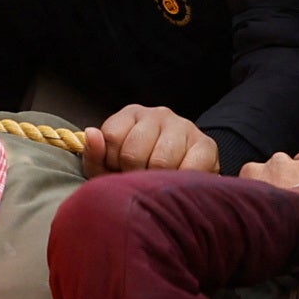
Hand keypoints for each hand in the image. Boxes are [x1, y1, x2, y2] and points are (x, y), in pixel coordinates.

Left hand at [86, 104, 222, 174]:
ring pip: (160, 161)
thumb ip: (95, 156)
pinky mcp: (206, 144)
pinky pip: (187, 169)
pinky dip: (178, 183)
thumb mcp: (110, 168)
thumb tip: (92, 133)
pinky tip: (176, 184)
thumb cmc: (140, 172)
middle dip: (133, 175)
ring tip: (158, 183)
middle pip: (133, 152)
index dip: (111, 163)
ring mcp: (184, 126)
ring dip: (156, 181)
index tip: (119, 171)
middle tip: (140, 181)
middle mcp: (159, 114)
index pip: (111, 136)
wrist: (183, 181)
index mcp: (132, 114)